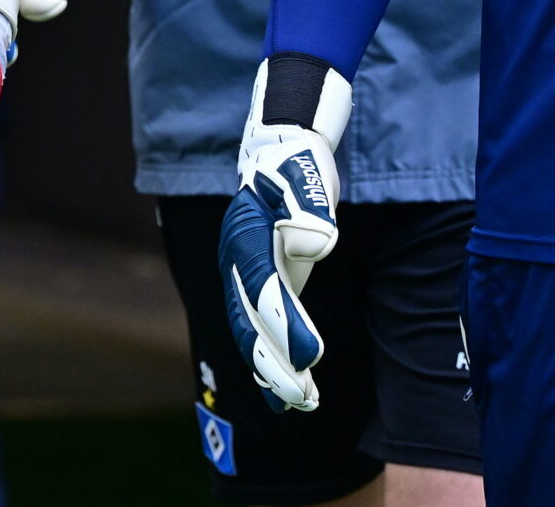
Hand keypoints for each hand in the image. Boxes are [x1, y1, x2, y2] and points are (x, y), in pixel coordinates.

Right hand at [220, 54, 351, 411]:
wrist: (278, 150)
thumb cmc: (294, 161)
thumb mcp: (303, 173)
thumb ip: (308, 205)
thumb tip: (318, 242)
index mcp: (245, 235)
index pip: (263, 287)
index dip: (283, 324)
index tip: (307, 357)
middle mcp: (236, 261)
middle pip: (250, 321)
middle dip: (274, 362)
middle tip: (302, 397)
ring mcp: (243, 276)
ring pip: (252, 332)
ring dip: (274, 370)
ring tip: (301, 403)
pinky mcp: (258, 285)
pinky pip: (260, 329)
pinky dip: (273, 361)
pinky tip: (290, 391)